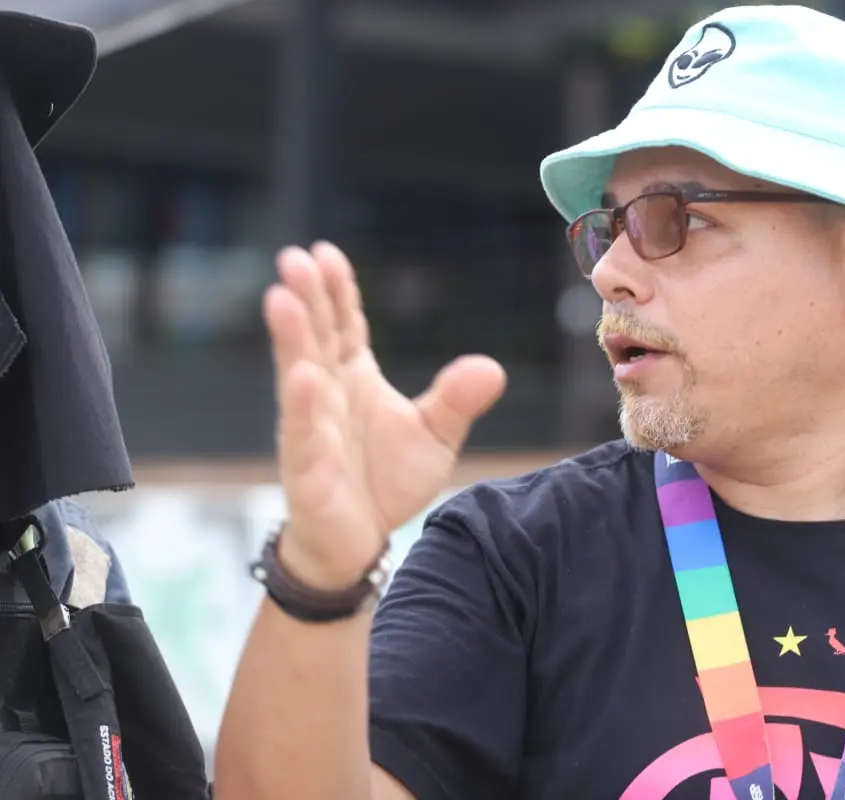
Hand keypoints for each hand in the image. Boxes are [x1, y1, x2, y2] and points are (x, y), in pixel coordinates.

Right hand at [263, 242, 505, 587]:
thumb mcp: (434, 435)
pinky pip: (303, 435)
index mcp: (352, 377)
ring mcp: (310, 430)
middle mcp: (325, 395)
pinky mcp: (307, 470)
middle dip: (306, 299)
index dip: (336, 291)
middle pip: (315, 338)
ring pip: (299, 377)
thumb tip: (493, 367)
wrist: (360, 541)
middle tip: (294, 258)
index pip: (343, 325)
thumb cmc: (386, 479)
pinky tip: (301, 377)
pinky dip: (301, 408)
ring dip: (291, 339)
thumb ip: (456, 399)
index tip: (326, 253)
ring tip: (282, 300)